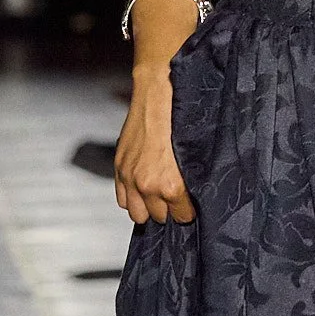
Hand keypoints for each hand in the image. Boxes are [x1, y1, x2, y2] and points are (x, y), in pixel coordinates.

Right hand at [114, 66, 194, 225]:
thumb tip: (195, 197)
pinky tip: (143, 188)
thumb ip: (191, 182)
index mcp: (171, 186)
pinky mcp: (119, 169)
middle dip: (168, 209)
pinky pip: (122, 200)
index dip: (188, 210)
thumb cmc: (181, 122)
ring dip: (149, 207)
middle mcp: (148, 186)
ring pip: (138, 215)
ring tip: (159, 195)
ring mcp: (130, 178)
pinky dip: (132, 197)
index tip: (190, 203)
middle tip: (176, 197)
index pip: (182, 217)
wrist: (158, 98)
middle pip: (159, 218)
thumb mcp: (194, 155)